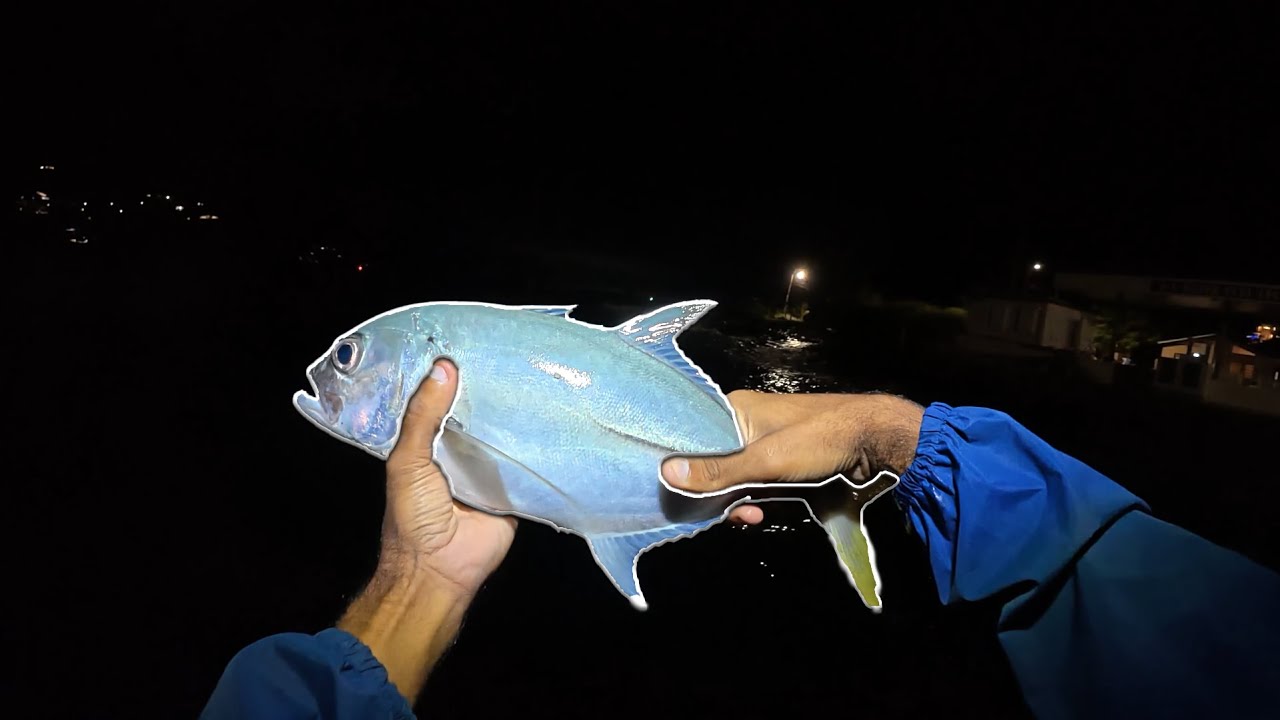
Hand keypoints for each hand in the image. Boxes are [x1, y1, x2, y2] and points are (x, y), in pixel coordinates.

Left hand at [338, 359, 515, 703]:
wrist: (440, 571)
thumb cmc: (413, 517)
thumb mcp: (408, 460)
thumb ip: (422, 416)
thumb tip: (444, 367)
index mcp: (426, 443)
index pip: (439, 400)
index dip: (450, 375)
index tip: (469, 340)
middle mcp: (457, 452)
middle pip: (475, 413)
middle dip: (488, 391)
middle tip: (510, 355)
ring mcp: (488, 469)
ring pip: (503, 434)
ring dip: (514, 416)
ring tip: (536, 378)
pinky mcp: (514, 488)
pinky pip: (527, 462)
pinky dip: (537, 446)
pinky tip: (552, 419)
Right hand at [662, 390, 923, 524]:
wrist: (875, 440)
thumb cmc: (818, 440)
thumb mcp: (765, 460)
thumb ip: (718, 472)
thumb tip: (666, 474)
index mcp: (736, 408)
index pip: (692, 435)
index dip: (685, 465)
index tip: (684, 493)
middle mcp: (745, 421)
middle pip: (713, 462)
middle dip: (719, 493)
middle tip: (733, 514)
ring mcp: (765, 442)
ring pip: (735, 477)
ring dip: (740, 500)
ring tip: (753, 517)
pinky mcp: (783, 460)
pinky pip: (756, 481)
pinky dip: (757, 498)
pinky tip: (763, 513)